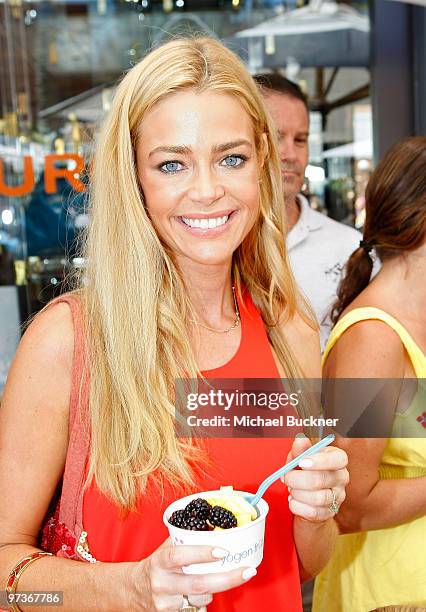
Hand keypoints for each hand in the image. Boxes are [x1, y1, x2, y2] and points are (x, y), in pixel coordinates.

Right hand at [126, 538, 256, 610]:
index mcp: (160, 561)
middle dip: (227, 579)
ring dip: (213, 588)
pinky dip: (203, 600)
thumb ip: (186, 537)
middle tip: (247, 571)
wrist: (135, 590)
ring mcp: (166, 603)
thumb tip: (215, 524)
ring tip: (210, 578)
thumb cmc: (157, 565)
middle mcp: (162, 583)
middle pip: (199, 584)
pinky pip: (197, 608)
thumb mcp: (166, 548)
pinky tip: (199, 593)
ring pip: (202, 597)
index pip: (180, 555)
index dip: (202, 553)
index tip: (223, 551)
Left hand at [282, 436, 348, 522]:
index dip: (319, 461)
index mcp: (337, 459)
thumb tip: (300, 439)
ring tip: (291, 489)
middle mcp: (341, 477)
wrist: (307, 497)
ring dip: (297, 493)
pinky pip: (312, 512)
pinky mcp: (330, 512)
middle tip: (286, 477)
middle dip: (297, 479)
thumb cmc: (305, 472)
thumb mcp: (300, 457)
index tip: (302, 462)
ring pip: (317, 498)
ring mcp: (338, 497)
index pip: (338, 459)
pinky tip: (294, 500)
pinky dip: (297, 506)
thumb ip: (300, 449)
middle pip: (321, 479)